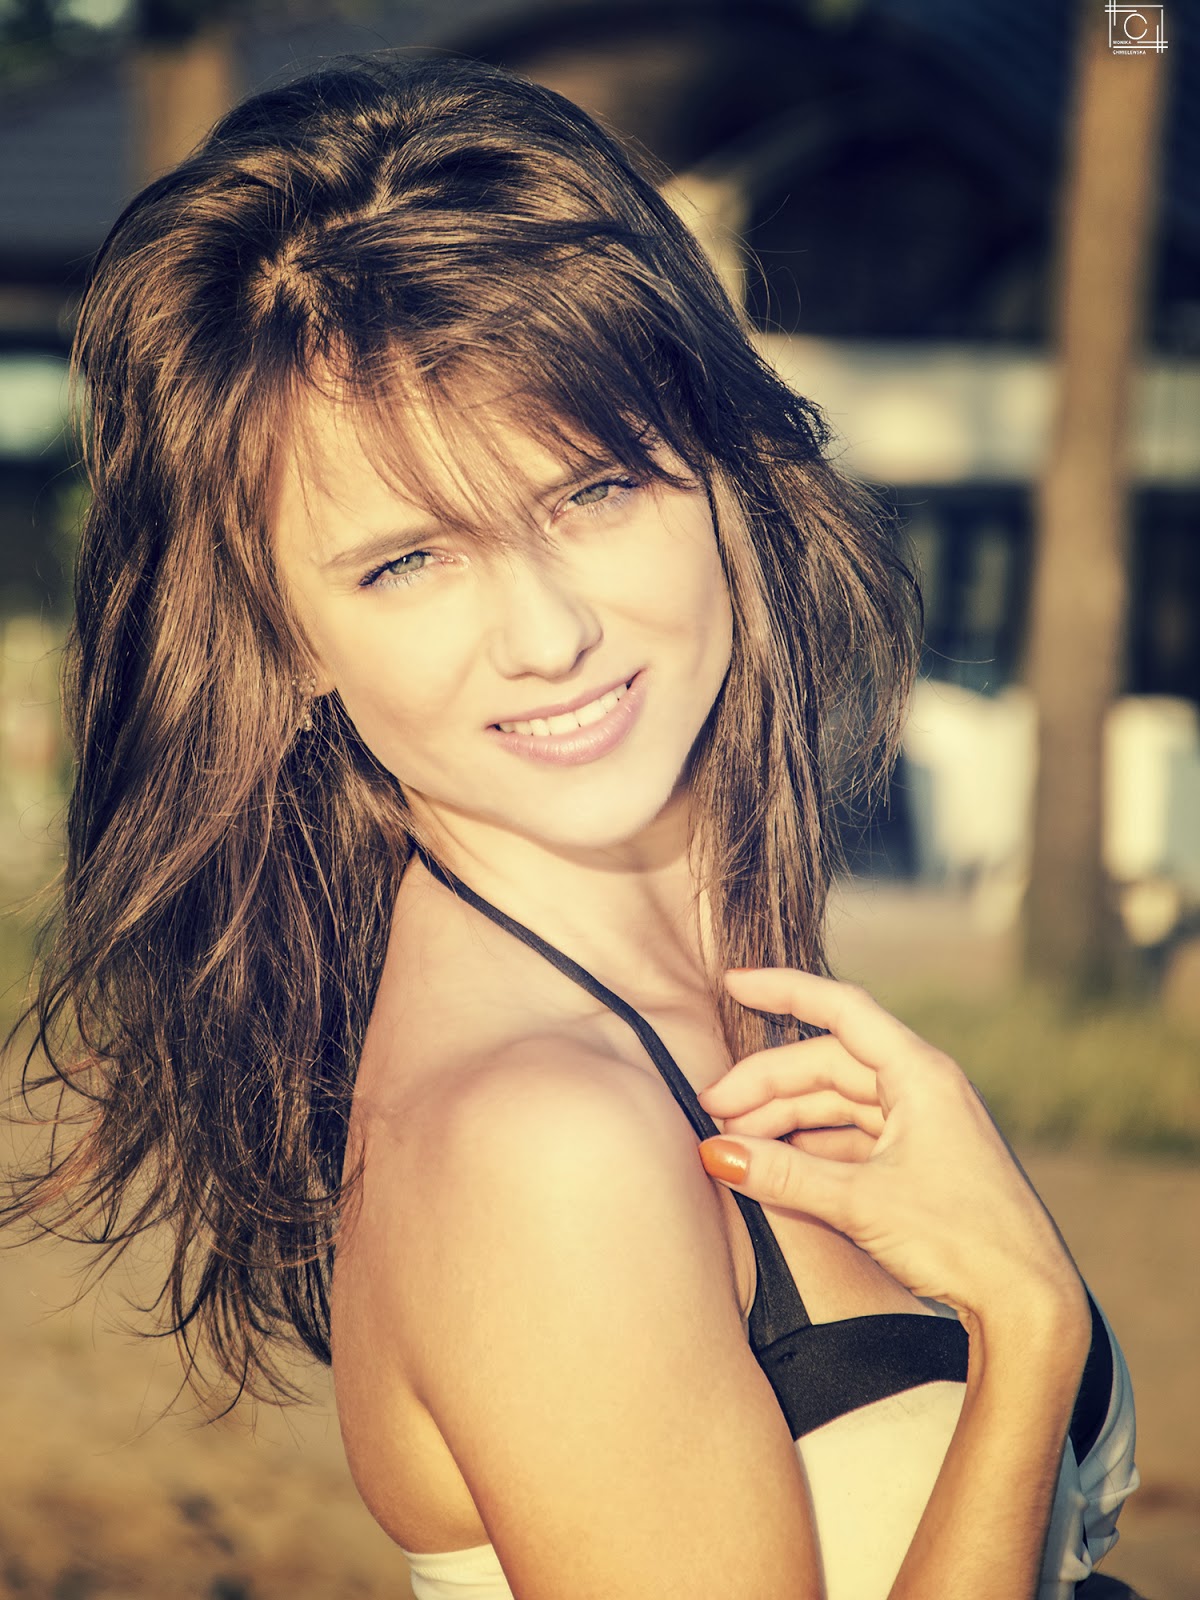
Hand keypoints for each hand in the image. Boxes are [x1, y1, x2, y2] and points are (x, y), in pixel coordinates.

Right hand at [697, 970, 1086, 1334]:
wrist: (1028, 1303)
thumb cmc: (962, 1241)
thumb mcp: (862, 1204)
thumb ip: (785, 1176)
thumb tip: (715, 1153)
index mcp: (921, 1074)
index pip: (842, 1009)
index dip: (785, 990)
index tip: (733, 982)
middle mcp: (922, 1087)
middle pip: (827, 1064)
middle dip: (766, 1084)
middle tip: (711, 1111)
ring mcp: (922, 1123)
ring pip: (836, 1102)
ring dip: (784, 1119)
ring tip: (733, 1142)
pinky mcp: (919, 1160)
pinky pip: (851, 1136)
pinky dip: (809, 1147)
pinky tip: (773, 1165)